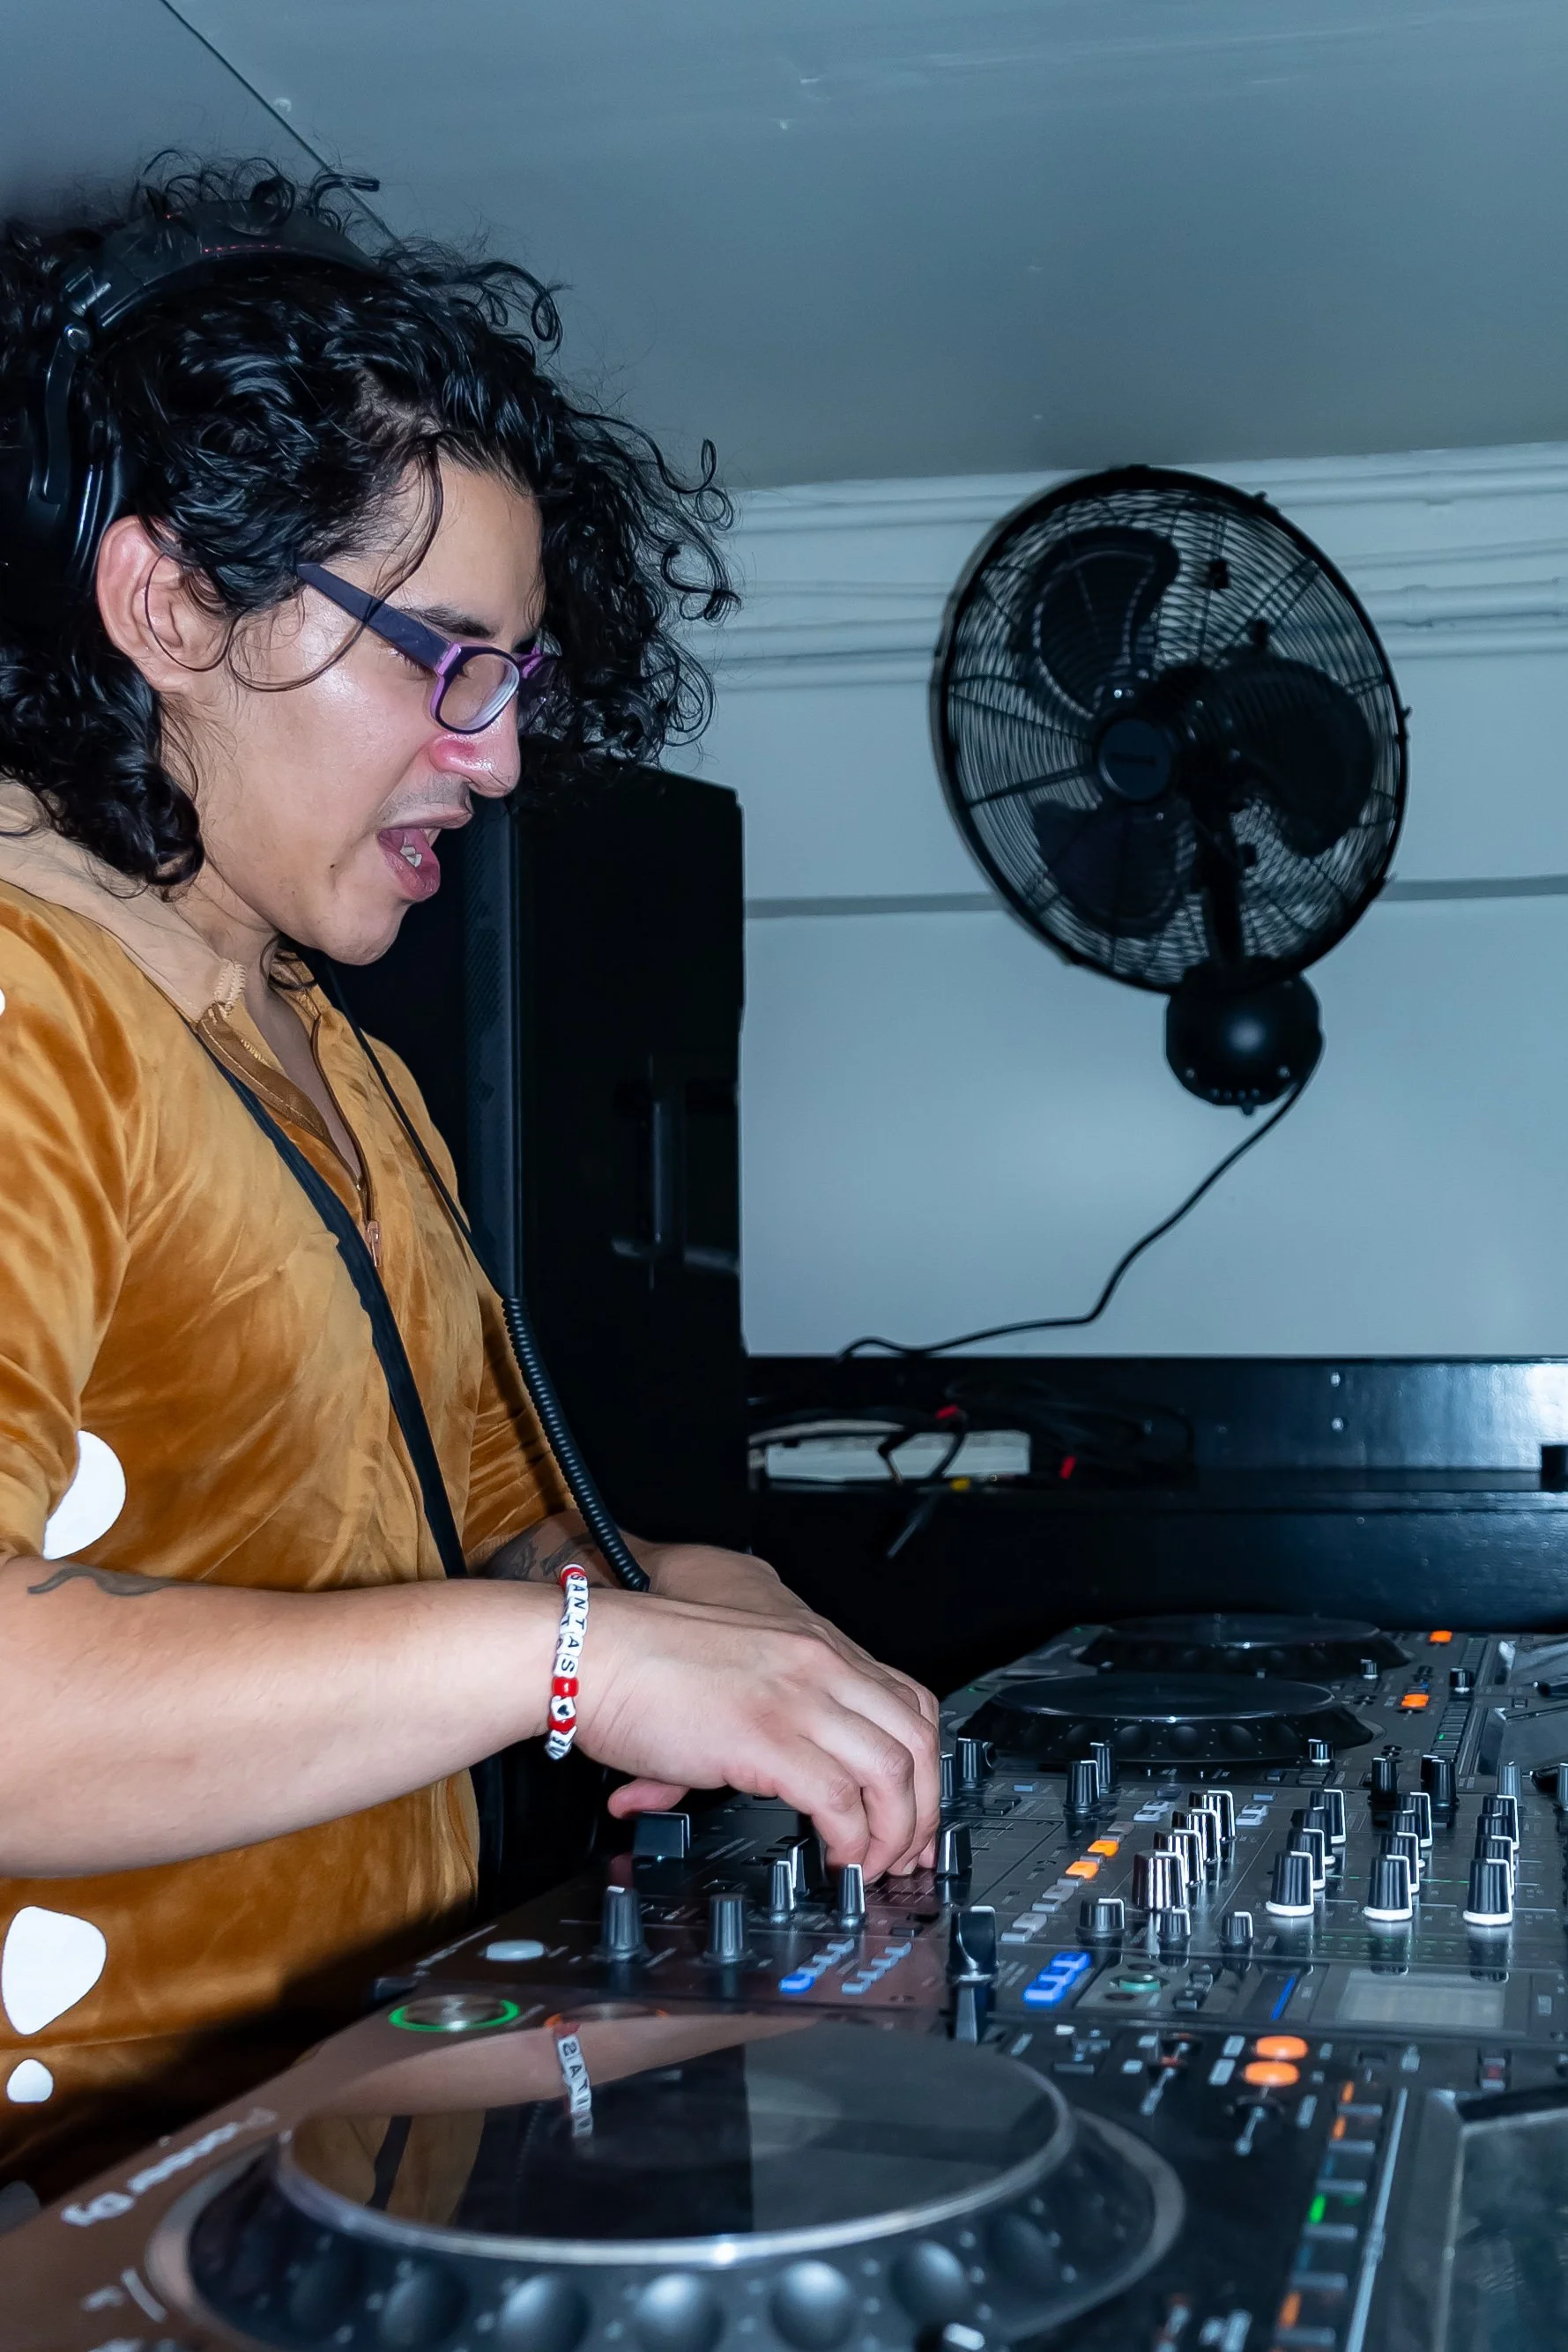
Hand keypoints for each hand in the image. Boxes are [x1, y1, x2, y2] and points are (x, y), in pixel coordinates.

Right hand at [573, 1587, 939, 1880]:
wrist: (587, 1649)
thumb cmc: (634, 1662)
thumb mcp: (714, 1679)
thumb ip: (724, 1733)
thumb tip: (684, 1790)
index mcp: (813, 1646)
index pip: (909, 1701)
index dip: (927, 1765)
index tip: (919, 1808)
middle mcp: (819, 1665)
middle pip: (918, 1740)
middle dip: (925, 1809)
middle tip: (909, 1855)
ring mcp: (798, 1700)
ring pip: (893, 1773)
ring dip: (896, 1834)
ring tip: (874, 1867)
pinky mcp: (768, 1740)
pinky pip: (840, 1802)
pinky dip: (852, 1842)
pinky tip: (839, 1861)